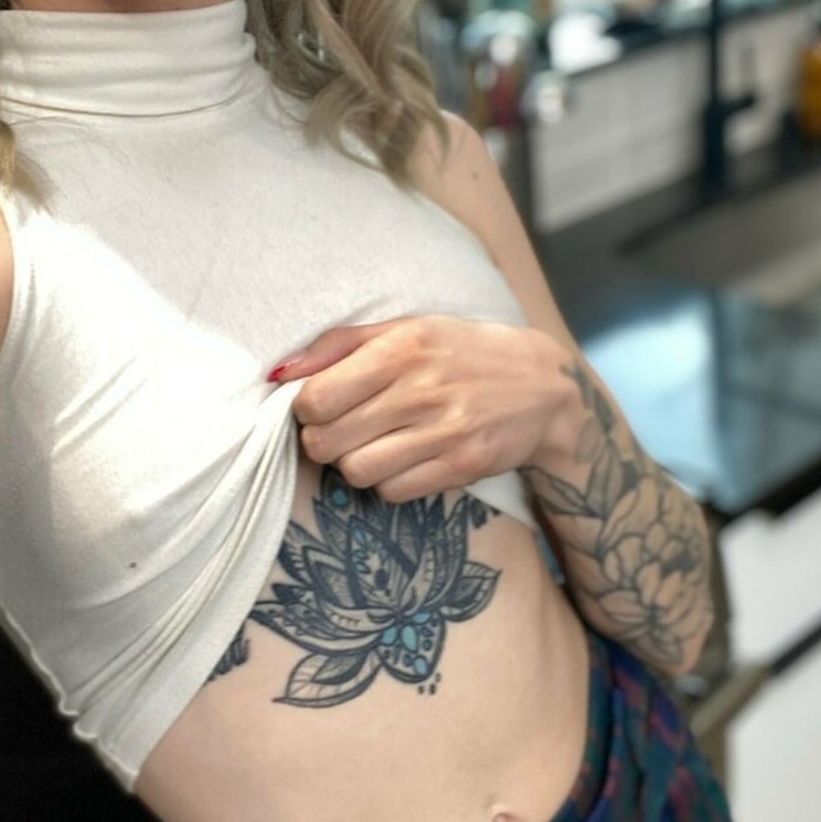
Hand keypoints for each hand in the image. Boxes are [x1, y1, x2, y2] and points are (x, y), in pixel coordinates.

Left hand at [269, 314, 572, 502]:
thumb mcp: (404, 329)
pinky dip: (387, 482)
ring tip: (373, 445)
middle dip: (323, 440)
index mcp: (402, 347)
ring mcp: (445, 431)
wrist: (542, 386)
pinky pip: (392, 492)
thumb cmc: (459, 352)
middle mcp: (422, 389)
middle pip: (327, 441)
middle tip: (343, 429)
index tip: (322, 405)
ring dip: (354, 463)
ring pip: (356, 472)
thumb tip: (278, 373)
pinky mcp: (462, 466)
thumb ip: (338, 345)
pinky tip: (403, 459)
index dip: (306, 409)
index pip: (315, 399)